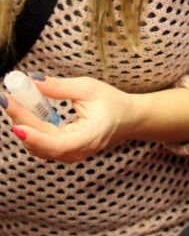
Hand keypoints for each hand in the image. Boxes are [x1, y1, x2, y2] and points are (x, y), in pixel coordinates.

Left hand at [4, 75, 138, 162]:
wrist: (130, 119)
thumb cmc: (114, 104)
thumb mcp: (88, 88)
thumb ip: (57, 87)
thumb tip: (29, 81)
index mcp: (90, 137)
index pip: (58, 144)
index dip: (34, 135)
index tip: (15, 119)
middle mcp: (80, 151)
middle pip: (42, 143)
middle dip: (21, 120)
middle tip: (7, 97)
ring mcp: (73, 154)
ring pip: (39, 147)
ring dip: (24, 125)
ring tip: (15, 102)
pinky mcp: (67, 151)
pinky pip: (43, 145)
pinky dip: (31, 130)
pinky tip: (25, 112)